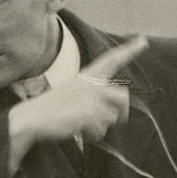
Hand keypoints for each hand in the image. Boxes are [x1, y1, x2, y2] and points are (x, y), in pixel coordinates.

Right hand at [8, 36, 147, 147]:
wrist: (33, 117)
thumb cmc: (53, 109)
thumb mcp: (75, 95)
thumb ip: (95, 98)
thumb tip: (117, 114)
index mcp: (87, 76)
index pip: (111, 60)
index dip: (129, 50)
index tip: (143, 41)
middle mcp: (91, 84)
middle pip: (122, 97)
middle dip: (122, 112)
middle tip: (117, 121)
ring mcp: (90, 99)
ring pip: (111, 118)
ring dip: (100, 127)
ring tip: (83, 126)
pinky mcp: (87, 114)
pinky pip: (100, 131)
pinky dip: (92, 136)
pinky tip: (79, 132)